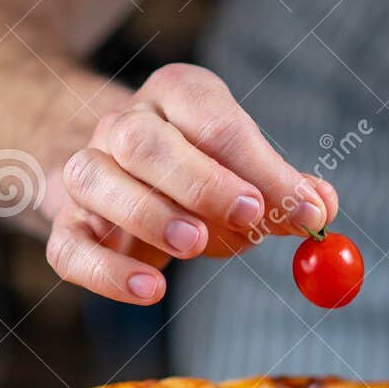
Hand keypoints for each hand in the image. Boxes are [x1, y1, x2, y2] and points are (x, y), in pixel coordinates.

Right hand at [45, 64, 337, 303]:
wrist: (120, 184)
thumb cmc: (198, 179)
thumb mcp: (247, 178)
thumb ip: (284, 192)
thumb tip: (322, 207)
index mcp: (176, 97)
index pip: (214, 121)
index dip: (262, 166)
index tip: (306, 210)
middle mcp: (122, 126)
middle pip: (144, 140)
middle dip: (201, 180)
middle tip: (250, 215)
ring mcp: (85, 173)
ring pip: (95, 180)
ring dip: (148, 213)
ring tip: (194, 243)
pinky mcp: (66, 226)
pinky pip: (71, 247)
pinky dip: (107, 272)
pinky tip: (149, 291)